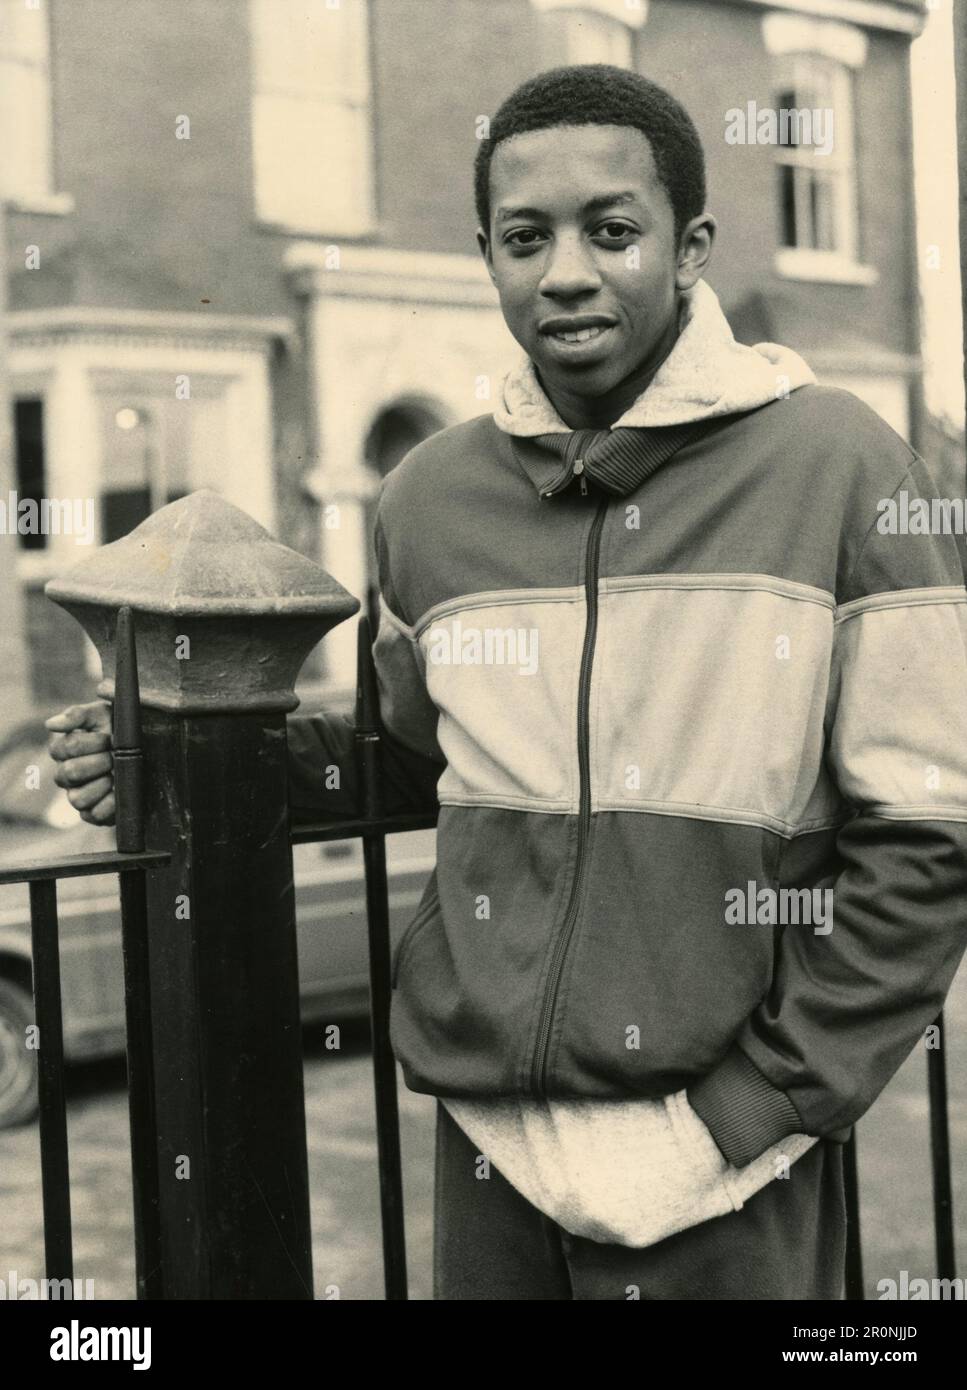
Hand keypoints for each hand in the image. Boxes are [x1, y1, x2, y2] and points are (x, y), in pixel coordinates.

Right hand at [45, 701, 115, 825]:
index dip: (91, 742)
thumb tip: (51, 725)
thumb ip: (77, 715)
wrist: (147, 748)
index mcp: (63, 751)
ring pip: (77, 799)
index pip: (65, 748)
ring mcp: (78, 796)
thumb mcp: (101, 714)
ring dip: (103, 784)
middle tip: (115, 756)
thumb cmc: (117, 729)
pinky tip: (119, 790)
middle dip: (100, 761)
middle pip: (70, 772)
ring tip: (116, 774)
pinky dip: (110, 804)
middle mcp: (66, 775)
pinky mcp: (93, 814)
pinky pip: (94, 815)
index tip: (110, 737)